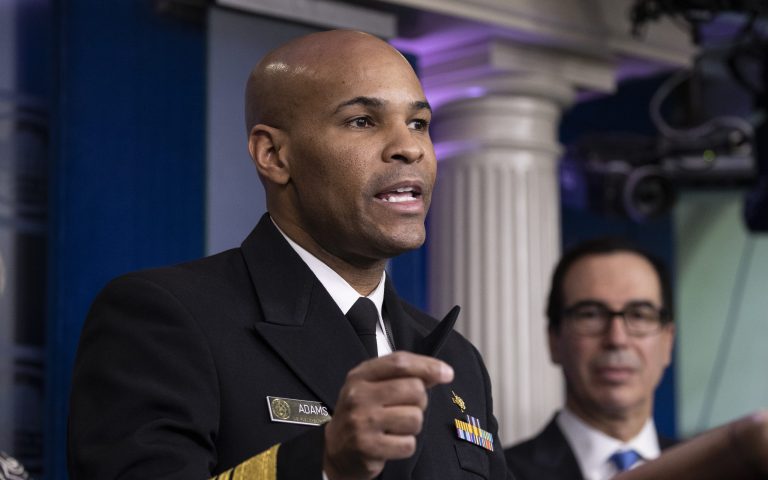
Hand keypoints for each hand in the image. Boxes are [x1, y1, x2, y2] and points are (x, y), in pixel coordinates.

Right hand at [323, 351, 453, 479]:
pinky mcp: (368, 447)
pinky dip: (405, 445)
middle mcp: (359, 395)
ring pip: (415, 417)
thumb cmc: (362, 414)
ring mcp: (362, 421)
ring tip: (396, 426)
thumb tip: (440, 372)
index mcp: (360, 375)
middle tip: (405, 408)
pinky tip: (391, 442)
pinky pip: (408, 443)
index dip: (427, 365)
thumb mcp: (373, 387)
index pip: (400, 362)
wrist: (336, 450)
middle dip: (420, 401)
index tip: (446, 373)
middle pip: (414, 389)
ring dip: (412, 425)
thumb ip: (403, 376)